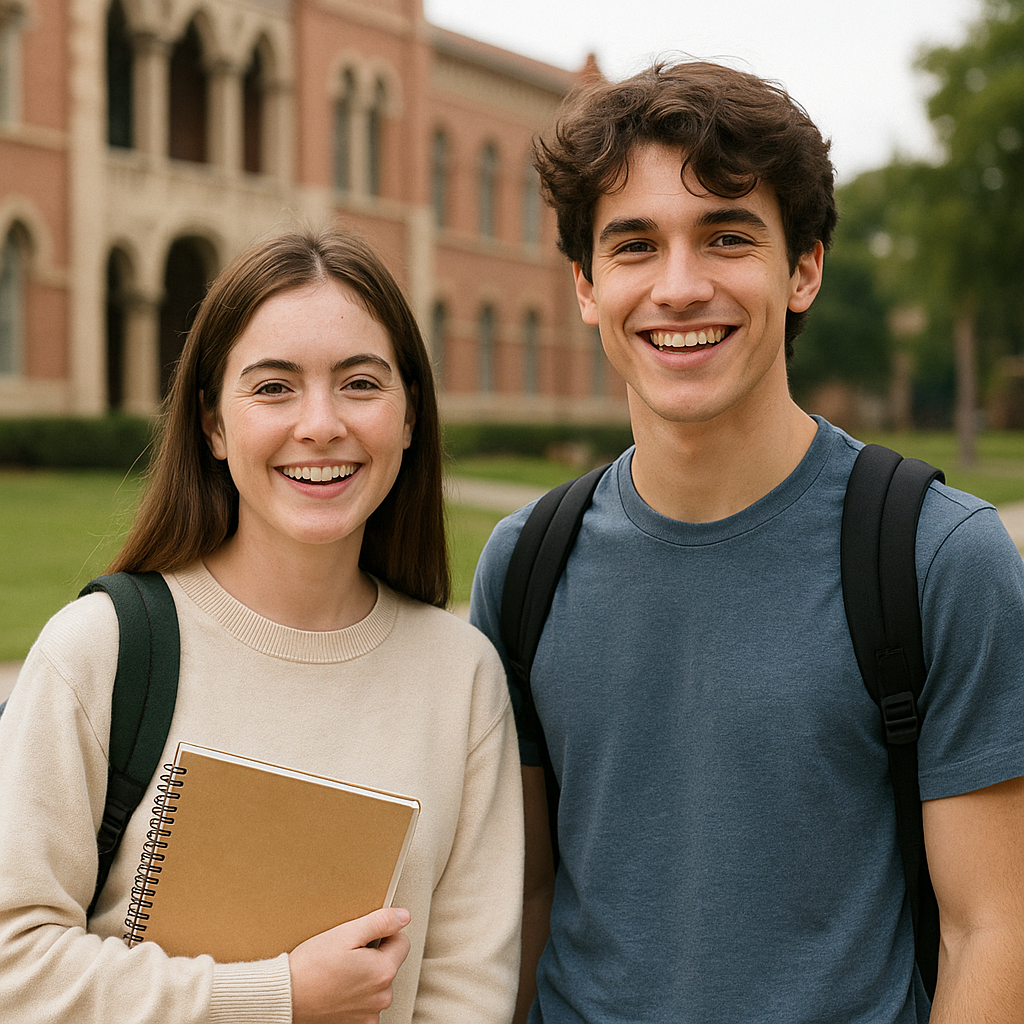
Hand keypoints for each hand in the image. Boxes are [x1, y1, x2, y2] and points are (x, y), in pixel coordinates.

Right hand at [289, 907, 411, 1023]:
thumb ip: (380, 922)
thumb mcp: (345, 934)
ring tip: (339, 973)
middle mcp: (382, 997)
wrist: (285, 998)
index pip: (402, 942)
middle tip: (347, 955)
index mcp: (383, 972)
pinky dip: (356, 996)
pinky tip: (337, 990)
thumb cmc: (311, 966)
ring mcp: (370, 1015)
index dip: (384, 934)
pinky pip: (366, 1003)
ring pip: (378, 985)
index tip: (362, 939)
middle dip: (373, 957)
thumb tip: (404, 916)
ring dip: (365, 978)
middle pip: (389, 965)